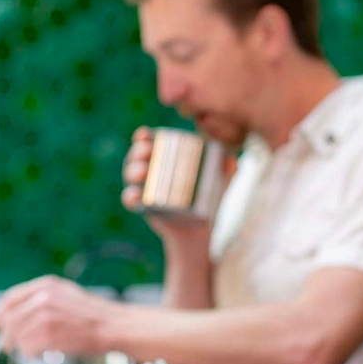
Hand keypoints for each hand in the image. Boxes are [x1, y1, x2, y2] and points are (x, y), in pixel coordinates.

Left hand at [0, 276, 116, 356]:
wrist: (117, 326)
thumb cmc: (95, 316)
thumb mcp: (68, 296)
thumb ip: (42, 300)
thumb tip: (15, 316)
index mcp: (47, 285)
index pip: (10, 299)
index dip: (3, 315)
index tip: (3, 325)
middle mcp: (43, 297)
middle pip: (9, 319)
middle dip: (9, 335)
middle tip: (10, 346)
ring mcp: (46, 315)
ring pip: (17, 336)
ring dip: (24, 346)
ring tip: (39, 348)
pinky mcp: (49, 333)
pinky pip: (28, 348)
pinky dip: (33, 354)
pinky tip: (46, 352)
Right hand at [121, 126, 221, 244]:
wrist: (201, 229)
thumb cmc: (209, 200)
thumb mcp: (220, 183)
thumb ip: (228, 170)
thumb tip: (232, 159)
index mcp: (164, 160)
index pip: (149, 143)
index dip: (143, 137)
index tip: (146, 134)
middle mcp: (150, 172)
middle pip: (136, 156)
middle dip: (137, 151)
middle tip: (147, 151)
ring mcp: (145, 189)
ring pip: (130, 175)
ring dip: (132, 170)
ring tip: (142, 172)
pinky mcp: (144, 207)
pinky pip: (130, 200)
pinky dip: (130, 197)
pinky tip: (136, 195)